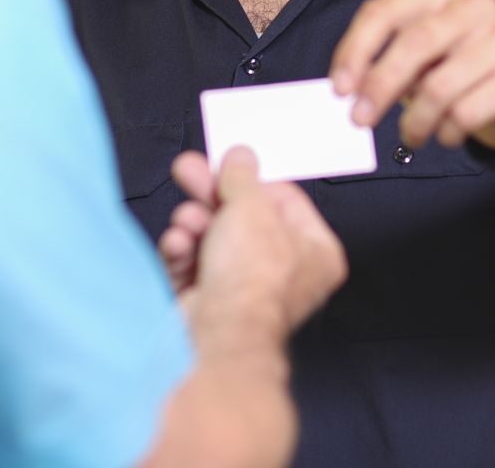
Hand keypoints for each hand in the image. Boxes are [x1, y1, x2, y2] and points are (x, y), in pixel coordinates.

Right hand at [159, 148, 345, 332]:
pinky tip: (179, 245)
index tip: (229, 165)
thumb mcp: (250, 206)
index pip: (284, 201)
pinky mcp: (209, 303)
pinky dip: (182, 251)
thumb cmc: (252, 283)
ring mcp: (244, 291)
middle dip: (211, 195)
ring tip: (187, 220)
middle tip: (189, 170)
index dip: (253, 181)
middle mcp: (284, 275)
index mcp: (315, 253)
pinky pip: (193, 264)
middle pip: (242, 218)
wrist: (217, 335)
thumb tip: (240, 160)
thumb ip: (242, 178)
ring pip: (212, 239)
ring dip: (194, 224)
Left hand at [329, 0, 494, 154]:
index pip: (384, 11)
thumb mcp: (416, 58)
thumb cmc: (454, 69)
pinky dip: (446, 133)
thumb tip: (348, 89)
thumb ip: (382, 63)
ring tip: (410, 134)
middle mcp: (475, 4)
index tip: (339, 89)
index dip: (355, 51)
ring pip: (439, 87)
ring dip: (414, 121)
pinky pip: (466, 113)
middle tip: (360, 120)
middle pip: (413, 43)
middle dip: (379, 86)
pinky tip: (447, 134)